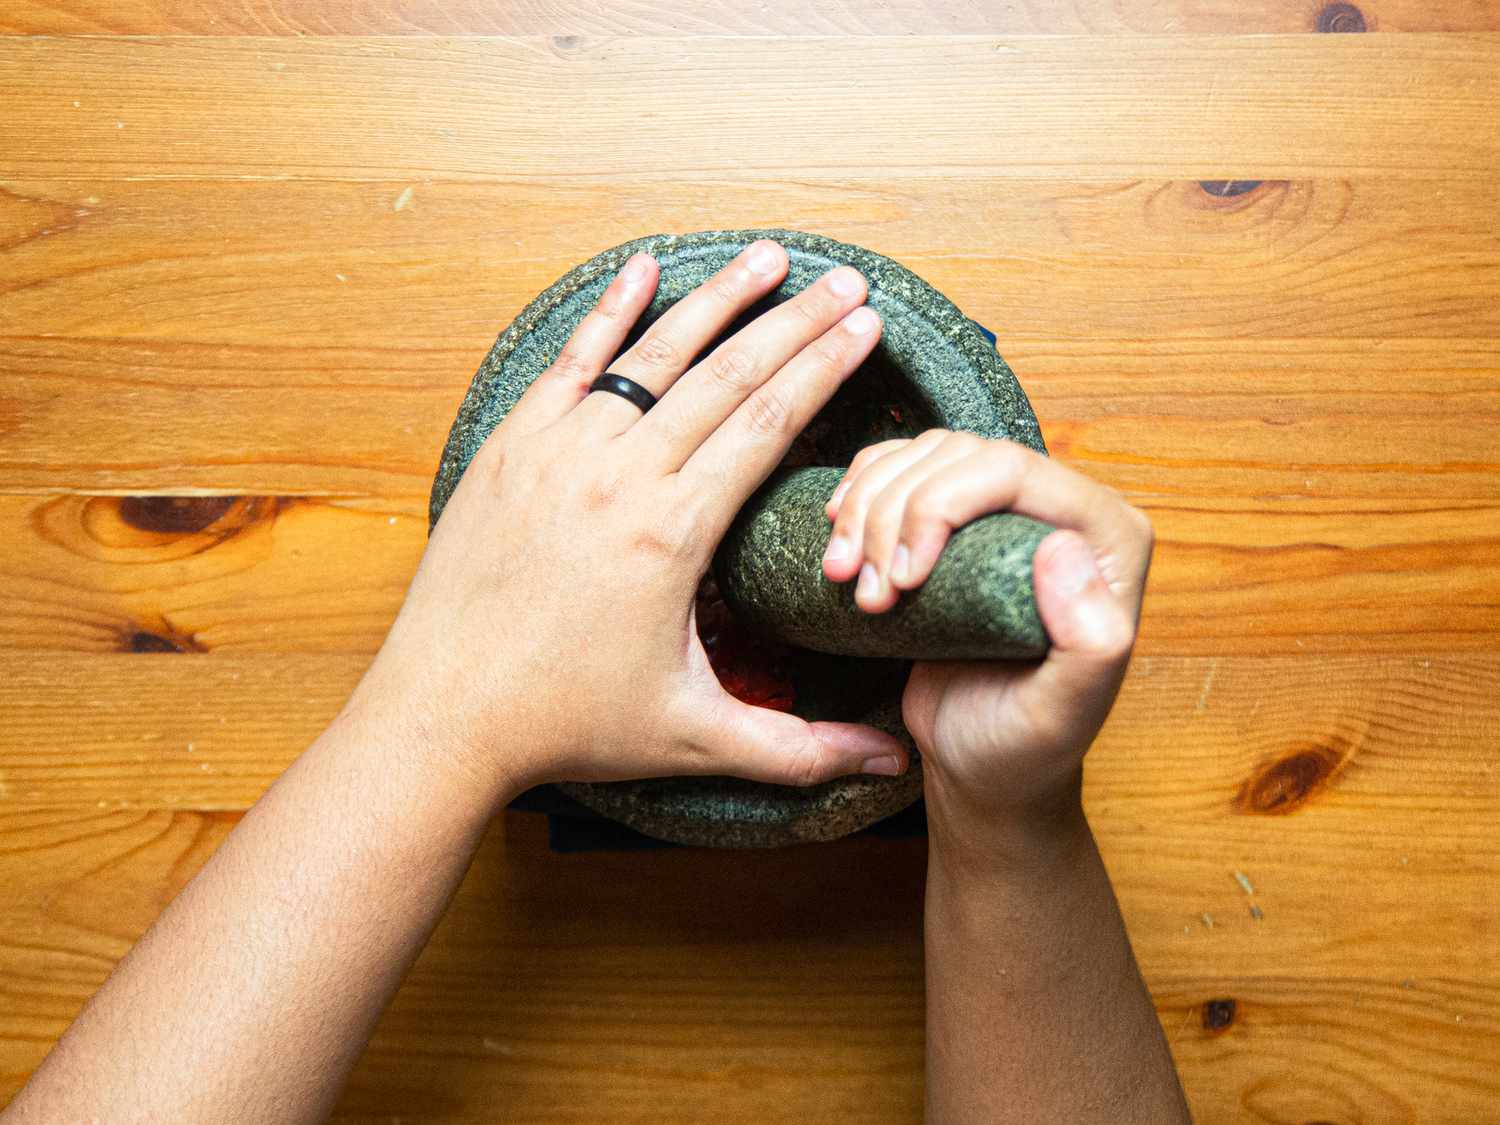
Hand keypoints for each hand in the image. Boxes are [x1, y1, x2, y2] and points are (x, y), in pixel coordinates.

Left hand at [351, 240, 909, 798]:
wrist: (444, 713)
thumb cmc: (567, 724)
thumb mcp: (694, 736)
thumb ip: (798, 748)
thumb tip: (890, 766)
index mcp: (672, 532)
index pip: (768, 424)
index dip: (824, 369)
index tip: (865, 328)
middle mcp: (619, 475)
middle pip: (726, 375)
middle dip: (795, 322)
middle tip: (844, 283)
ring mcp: (559, 452)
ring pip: (654, 356)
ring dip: (717, 301)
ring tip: (768, 259)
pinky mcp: (511, 448)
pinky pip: (572, 362)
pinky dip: (609, 312)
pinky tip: (643, 269)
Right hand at [819, 431, 1152, 830]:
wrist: (980, 764)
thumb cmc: (1024, 748)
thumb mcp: (1063, 715)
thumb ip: (1091, 642)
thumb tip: (1064, 547)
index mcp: (1107, 538)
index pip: (1013, 471)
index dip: (940, 505)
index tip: (904, 579)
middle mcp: (1062, 510)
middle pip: (960, 456)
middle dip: (894, 514)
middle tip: (870, 594)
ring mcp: (1005, 508)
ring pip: (924, 456)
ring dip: (866, 509)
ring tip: (846, 580)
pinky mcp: (957, 518)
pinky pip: (902, 467)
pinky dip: (859, 492)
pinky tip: (838, 536)